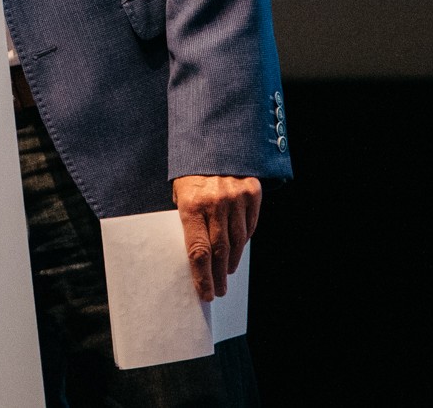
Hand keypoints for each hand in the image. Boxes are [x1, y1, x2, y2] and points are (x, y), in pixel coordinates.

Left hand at [173, 174, 261, 300]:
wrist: (213, 140)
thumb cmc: (191, 173)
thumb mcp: (180, 193)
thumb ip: (188, 220)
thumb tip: (194, 254)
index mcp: (191, 204)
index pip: (198, 250)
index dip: (202, 276)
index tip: (205, 293)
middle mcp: (215, 202)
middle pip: (219, 251)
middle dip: (217, 275)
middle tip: (217, 290)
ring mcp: (236, 197)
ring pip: (237, 241)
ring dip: (232, 262)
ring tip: (227, 273)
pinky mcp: (252, 192)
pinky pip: (249, 226)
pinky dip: (243, 240)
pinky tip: (238, 248)